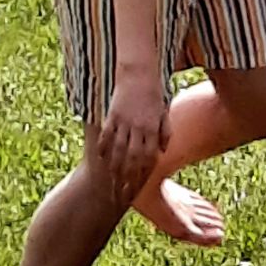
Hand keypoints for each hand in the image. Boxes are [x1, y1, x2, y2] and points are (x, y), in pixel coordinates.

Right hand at [98, 72, 170, 205]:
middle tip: (121, 194)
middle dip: (127, 178)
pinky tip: (101, 157)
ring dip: (114, 167)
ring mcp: (124, 121)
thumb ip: (164, 133)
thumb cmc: (154, 93)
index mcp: (152, 129)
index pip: (148, 159)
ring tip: (110, 181)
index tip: (138, 190)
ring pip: (118, 149)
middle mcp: (138, 127)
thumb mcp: (164, 114)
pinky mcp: (112, 113)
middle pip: (131, 158)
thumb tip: (160, 153)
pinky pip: (107, 133)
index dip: (142, 176)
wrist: (139, 72)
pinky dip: (104, 146)